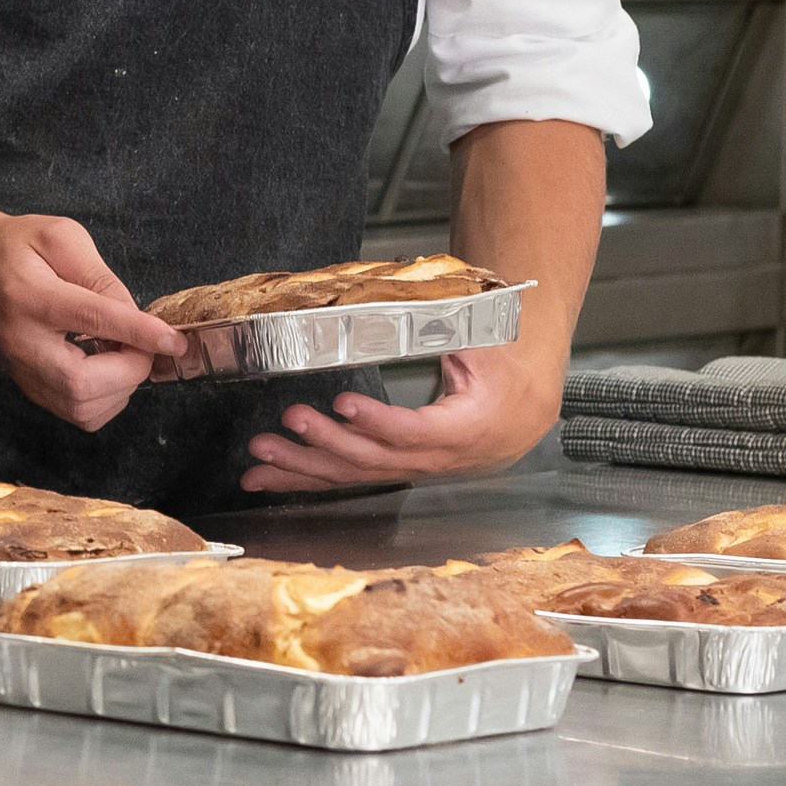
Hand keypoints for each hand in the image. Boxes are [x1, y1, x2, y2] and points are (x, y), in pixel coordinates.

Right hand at [0, 212, 179, 433]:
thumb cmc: (14, 247)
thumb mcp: (60, 236)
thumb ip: (99, 274)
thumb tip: (133, 316)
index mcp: (30, 295)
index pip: (93, 319)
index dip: (140, 333)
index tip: (173, 341)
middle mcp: (22, 342)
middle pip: (81, 383)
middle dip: (128, 370)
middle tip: (143, 345)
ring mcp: (22, 371)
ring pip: (80, 408)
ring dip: (119, 387)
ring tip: (124, 353)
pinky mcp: (28, 387)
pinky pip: (76, 413)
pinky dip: (106, 398)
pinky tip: (108, 368)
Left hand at [237, 346, 558, 494]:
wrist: (525, 412)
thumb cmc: (506, 375)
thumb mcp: (486, 347)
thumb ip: (450, 331)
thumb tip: (414, 307)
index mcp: (464, 429)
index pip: (415, 432)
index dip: (379, 422)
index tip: (344, 403)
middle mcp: (435, 459)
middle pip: (374, 460)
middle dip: (325, 445)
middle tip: (288, 423)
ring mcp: (412, 468)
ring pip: (354, 475)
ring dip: (303, 467)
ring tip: (261, 457)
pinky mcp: (394, 469)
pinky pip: (348, 478)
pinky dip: (306, 478)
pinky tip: (270, 478)